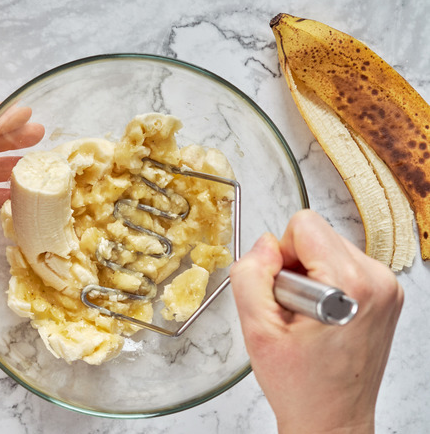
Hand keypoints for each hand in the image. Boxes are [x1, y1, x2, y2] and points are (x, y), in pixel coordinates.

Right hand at [229, 209, 402, 432]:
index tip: (283, 294)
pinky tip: (320, 319)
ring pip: (328, 249)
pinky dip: (325, 284)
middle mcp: (378, 280)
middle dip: (295, 267)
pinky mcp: (386, 294)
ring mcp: (387, 287)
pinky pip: (342, 265)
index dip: (280, 257)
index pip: (304, 225)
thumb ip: (251, 275)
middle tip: (293, 312)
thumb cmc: (301, 385)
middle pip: (318, 235)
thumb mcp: (256, 329)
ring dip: (309, 276)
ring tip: (307, 319)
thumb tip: (264, 244)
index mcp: (351, 284)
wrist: (332, 419)